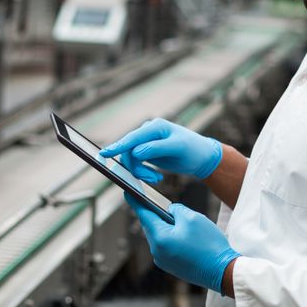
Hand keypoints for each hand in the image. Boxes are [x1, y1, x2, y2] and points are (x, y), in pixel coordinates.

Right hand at [100, 119, 222, 182]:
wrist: (202, 157)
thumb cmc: (193, 149)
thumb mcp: (178, 148)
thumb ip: (157, 148)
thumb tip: (137, 152)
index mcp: (155, 127)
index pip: (132, 138)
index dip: (118, 146)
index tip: (104, 154)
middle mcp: (148, 132)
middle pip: (129, 151)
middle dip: (137, 167)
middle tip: (152, 178)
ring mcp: (147, 142)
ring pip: (132, 159)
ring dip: (141, 172)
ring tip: (156, 178)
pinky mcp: (148, 152)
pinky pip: (137, 163)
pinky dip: (144, 172)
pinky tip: (157, 177)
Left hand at [125, 193, 239, 293]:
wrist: (222, 271)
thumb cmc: (208, 244)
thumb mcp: (192, 218)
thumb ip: (176, 210)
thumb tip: (170, 211)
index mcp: (160, 238)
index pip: (144, 215)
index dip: (135, 201)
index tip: (127, 192)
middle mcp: (157, 252)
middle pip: (152, 226)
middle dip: (157, 214)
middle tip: (161, 204)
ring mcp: (163, 261)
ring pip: (160, 237)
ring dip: (167, 227)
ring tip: (181, 222)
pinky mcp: (171, 266)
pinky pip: (166, 247)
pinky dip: (172, 238)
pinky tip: (184, 235)